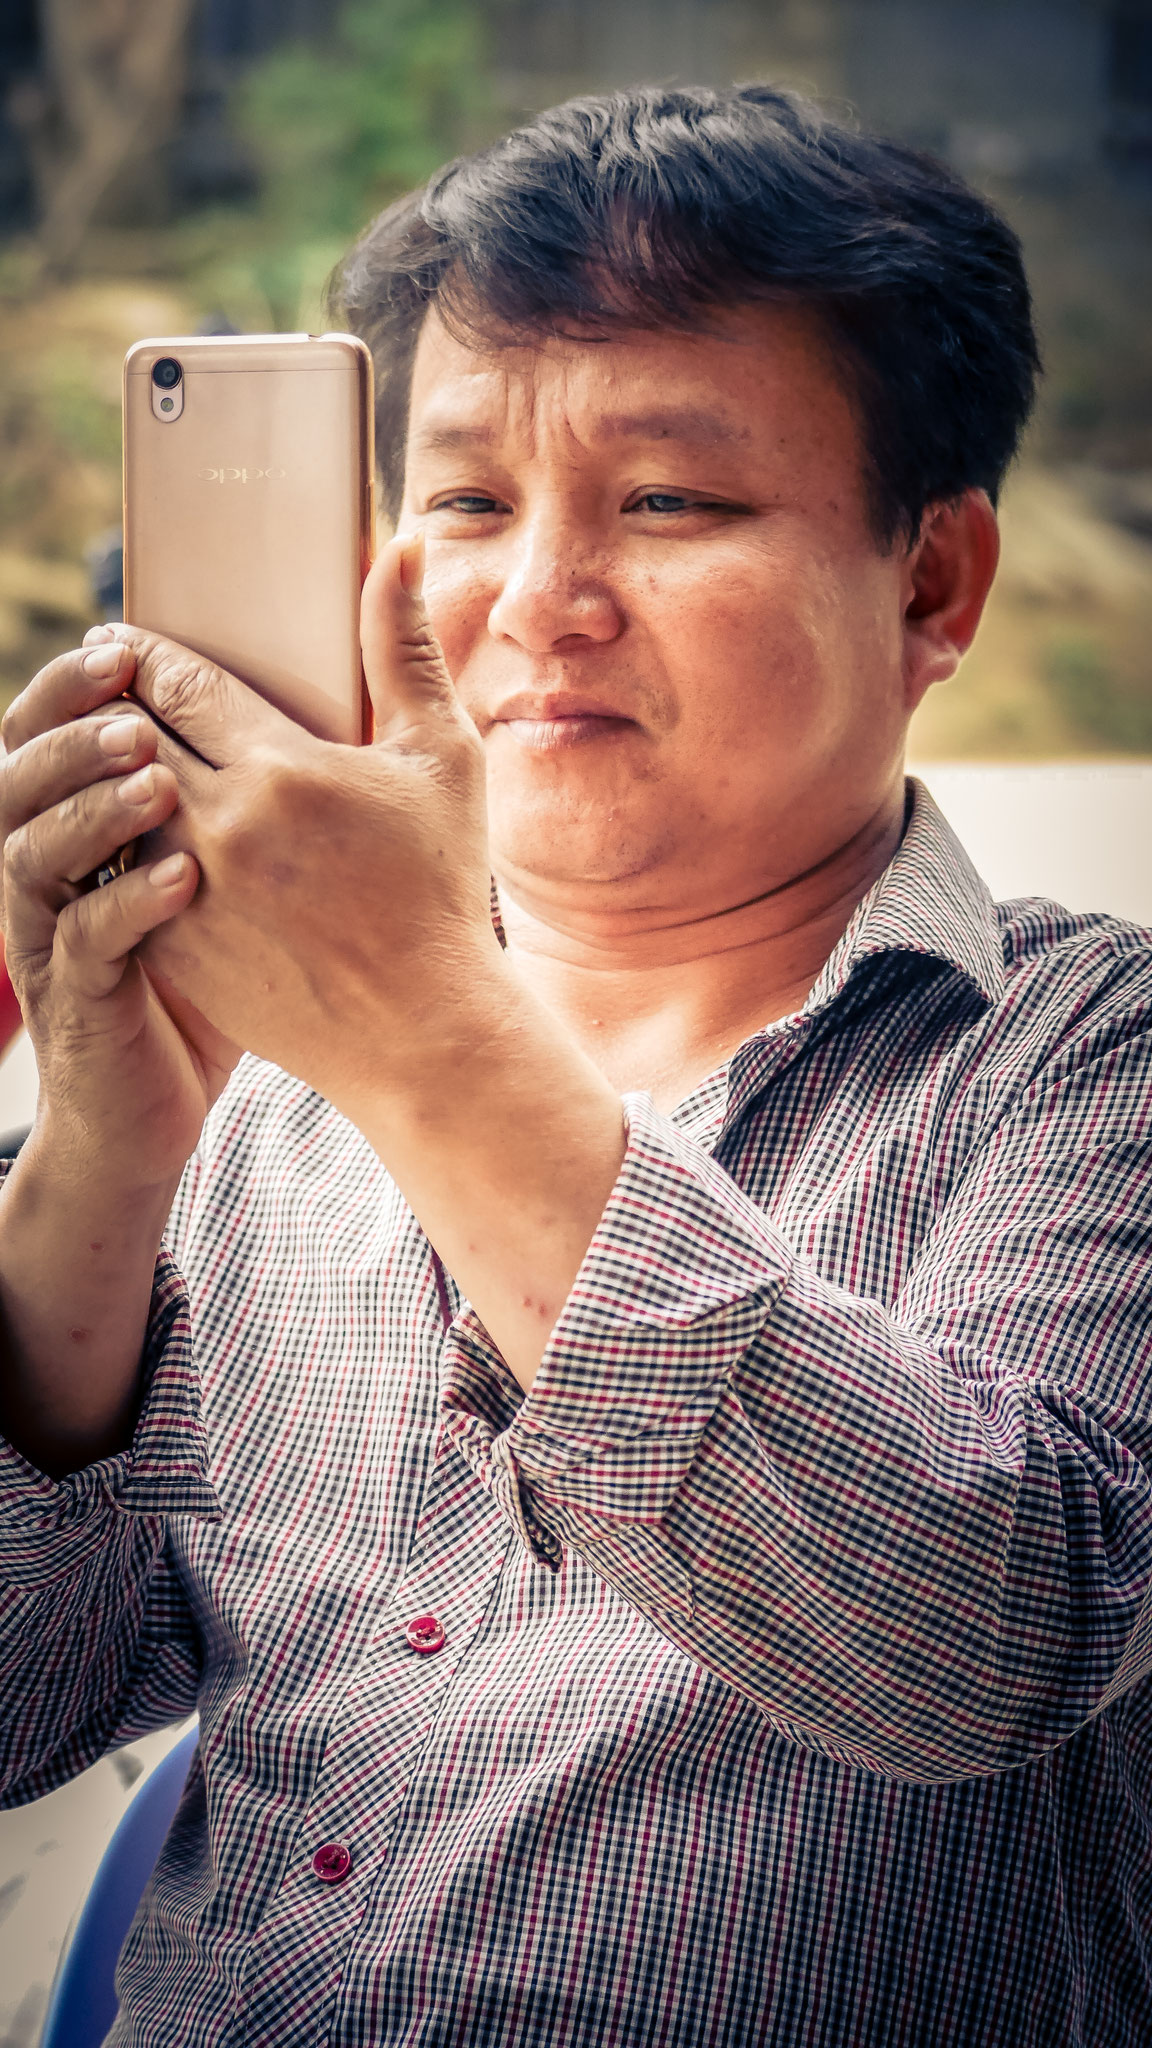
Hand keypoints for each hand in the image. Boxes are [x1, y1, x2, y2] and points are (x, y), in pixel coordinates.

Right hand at [0, 642, 238, 1191]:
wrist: (163, 1104)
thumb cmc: (203, 981)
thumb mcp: (222, 878)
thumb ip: (248, 800)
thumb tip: (321, 716)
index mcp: (78, 827)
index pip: (52, 733)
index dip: (75, 685)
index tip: (124, 642)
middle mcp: (51, 872)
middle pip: (21, 773)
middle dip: (68, 727)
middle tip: (124, 691)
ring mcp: (54, 935)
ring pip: (34, 850)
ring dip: (90, 807)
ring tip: (151, 775)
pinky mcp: (79, 998)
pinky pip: (83, 941)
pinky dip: (125, 904)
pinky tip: (181, 878)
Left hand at [117, 534, 504, 1119]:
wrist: (422, 1028)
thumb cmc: (442, 890)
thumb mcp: (441, 759)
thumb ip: (404, 647)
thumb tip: (402, 545)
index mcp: (282, 769)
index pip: (178, 682)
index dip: (143, 654)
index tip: (124, 640)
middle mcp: (222, 828)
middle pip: (129, 736)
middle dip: (108, 703)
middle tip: (99, 683)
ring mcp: (190, 894)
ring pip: (112, 807)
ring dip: (103, 776)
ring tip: (105, 756)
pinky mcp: (176, 950)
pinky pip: (116, 878)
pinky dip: (113, 847)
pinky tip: (123, 833)